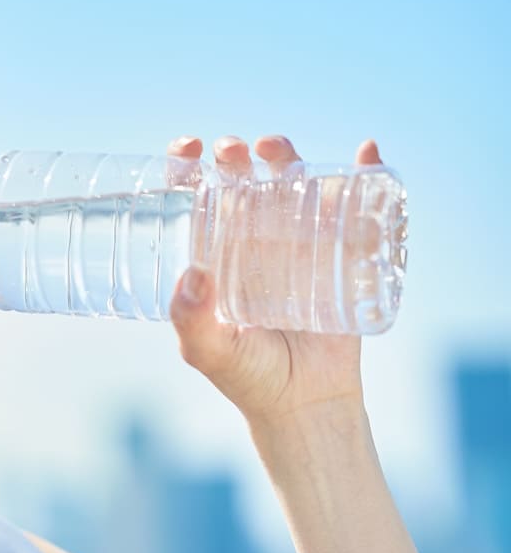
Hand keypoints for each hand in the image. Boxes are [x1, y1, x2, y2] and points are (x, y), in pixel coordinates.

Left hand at [167, 135, 384, 423]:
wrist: (307, 403)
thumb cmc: (249, 377)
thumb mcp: (209, 352)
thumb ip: (192, 321)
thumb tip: (192, 275)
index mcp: (214, 253)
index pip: (194, 198)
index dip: (186, 165)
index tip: (187, 149)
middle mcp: (252, 240)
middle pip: (242, 181)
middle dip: (236, 156)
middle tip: (234, 151)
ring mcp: (297, 243)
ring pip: (292, 185)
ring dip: (287, 156)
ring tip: (277, 149)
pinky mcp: (342, 254)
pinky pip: (355, 209)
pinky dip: (364, 176)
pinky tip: (366, 155)